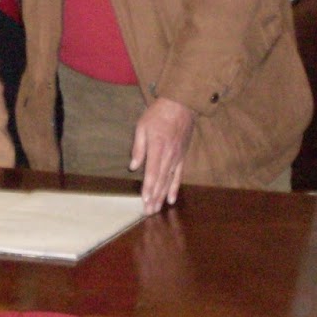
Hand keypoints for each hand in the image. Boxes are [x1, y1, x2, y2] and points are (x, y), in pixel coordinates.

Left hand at [129, 97, 195, 215]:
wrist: (181, 104)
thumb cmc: (158, 114)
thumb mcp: (142, 126)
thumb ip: (138, 147)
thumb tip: (133, 167)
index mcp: (158, 147)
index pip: (152, 172)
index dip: (149, 188)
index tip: (145, 200)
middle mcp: (169, 155)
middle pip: (161, 181)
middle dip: (154, 198)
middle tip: (148, 212)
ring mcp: (177, 157)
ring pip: (169, 181)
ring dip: (163, 197)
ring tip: (157, 209)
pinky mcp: (182, 156)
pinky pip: (179, 175)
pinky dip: (175, 188)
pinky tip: (171, 200)